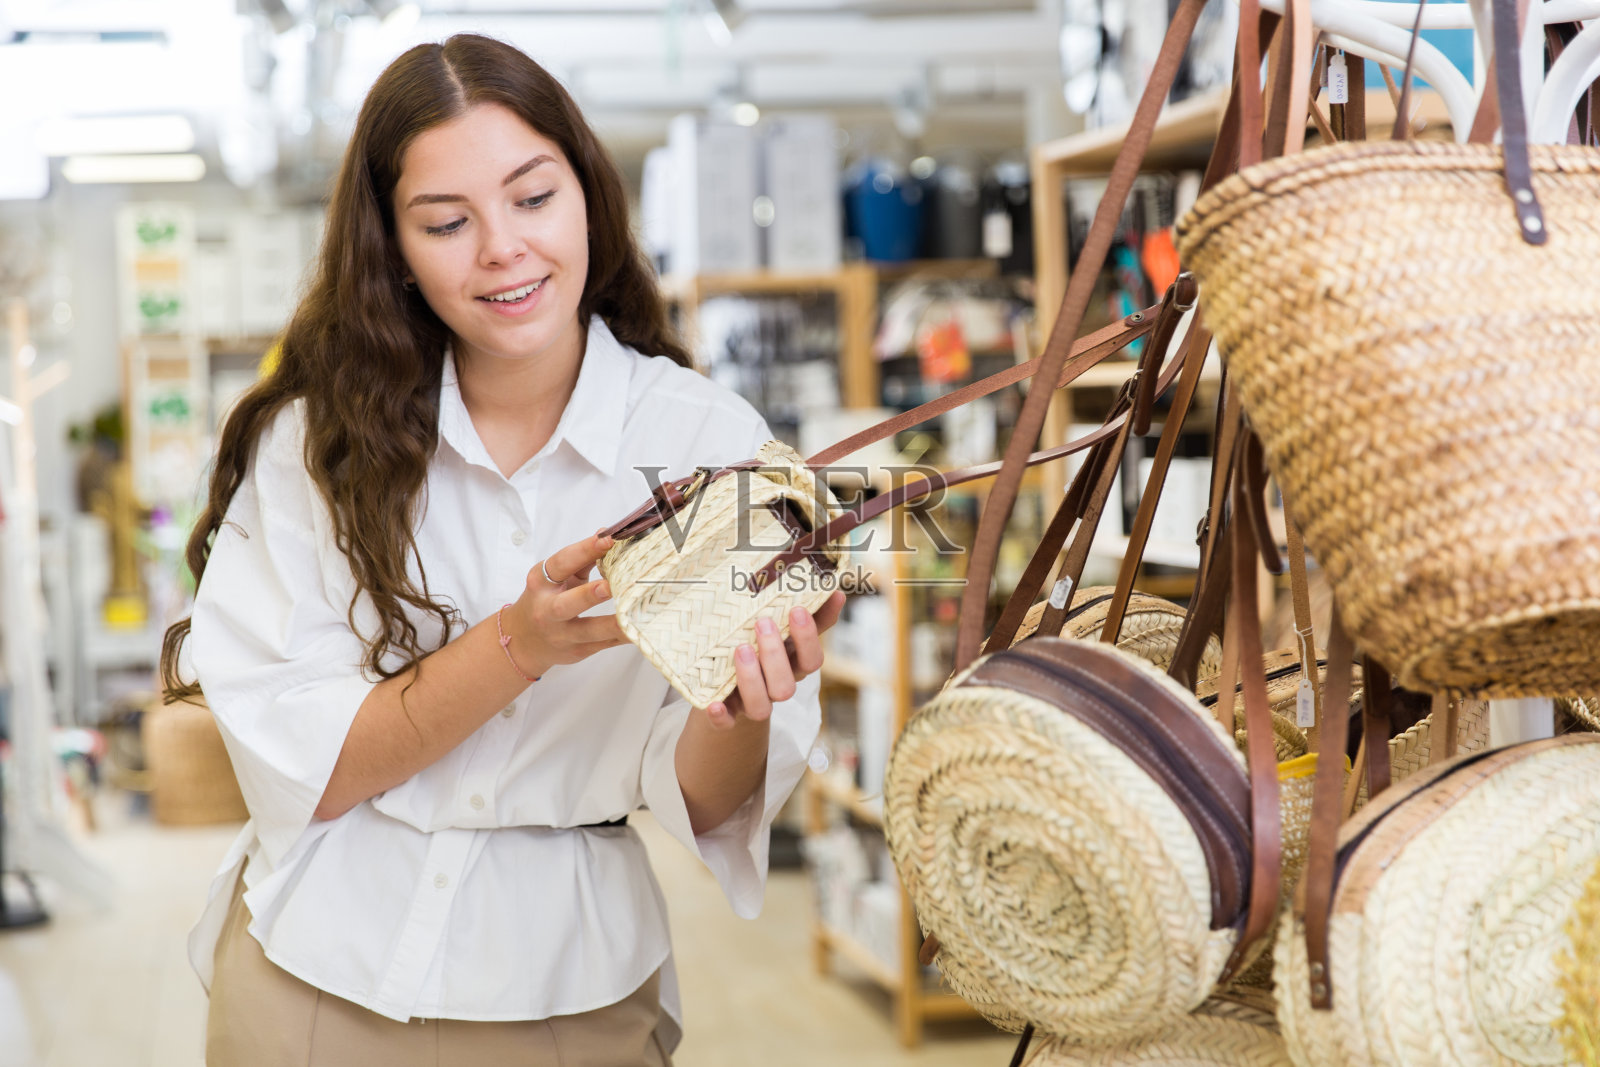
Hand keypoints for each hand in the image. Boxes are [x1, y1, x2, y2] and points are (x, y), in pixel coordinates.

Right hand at [505, 532, 626, 677]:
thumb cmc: (546, 599)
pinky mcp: (578, 651)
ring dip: (612, 623)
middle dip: (588, 595)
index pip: (561, 564)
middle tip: (611, 586)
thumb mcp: (557, 577)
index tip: (608, 538)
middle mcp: (548, 610)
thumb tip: (607, 534)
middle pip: (566, 604)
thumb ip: (581, 558)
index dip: (584, 550)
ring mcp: (562, 634)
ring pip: (588, 631)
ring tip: (636, 613)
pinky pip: (604, 644)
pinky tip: (642, 628)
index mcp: (541, 584)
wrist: (524, 641)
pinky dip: (623, 636)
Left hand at [703, 592, 845, 729]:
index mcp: (793, 668)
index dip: (807, 639)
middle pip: (786, 687)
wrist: (726, 684)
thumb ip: (813, 616)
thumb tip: (836, 591)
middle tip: (763, 623)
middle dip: (775, 656)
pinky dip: (722, 717)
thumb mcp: (786, 632)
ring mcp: (752, 704)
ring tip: (741, 649)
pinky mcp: (728, 716)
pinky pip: (727, 724)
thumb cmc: (762, 649)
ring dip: (752, 680)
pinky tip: (714, 705)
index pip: (812, 661)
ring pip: (761, 707)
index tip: (797, 610)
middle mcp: (776, 689)